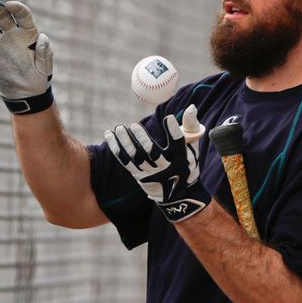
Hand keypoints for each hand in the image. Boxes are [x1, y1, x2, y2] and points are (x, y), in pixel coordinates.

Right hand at [0, 1, 53, 113]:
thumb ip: (45, 52)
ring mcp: (0, 44)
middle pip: (4, 16)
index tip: (10, 5)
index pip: (22, 15)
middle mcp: (13, 35)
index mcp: (29, 34)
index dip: (16, 8)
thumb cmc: (39, 78)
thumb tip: (42, 37)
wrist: (26, 94)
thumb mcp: (45, 67)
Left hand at [104, 106, 209, 222]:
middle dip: (142, 140)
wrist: (179, 195)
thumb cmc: (186, 164)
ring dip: (125, 143)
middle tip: (134, 126)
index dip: (174, 131)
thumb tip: (190, 107)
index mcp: (181, 158)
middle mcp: (165, 168)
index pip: (178, 144)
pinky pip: (124, 161)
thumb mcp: (192, 147)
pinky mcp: (137, 175)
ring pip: (135, 157)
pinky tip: (109, 134)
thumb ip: (191, 126)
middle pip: (152, 154)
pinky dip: (116, 147)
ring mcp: (149, 173)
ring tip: (119, 128)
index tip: (169, 118)